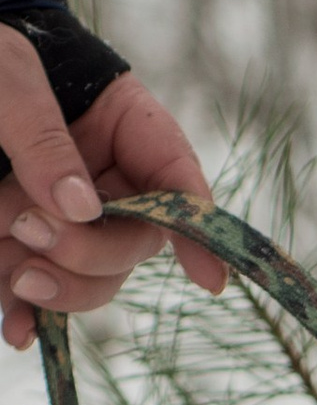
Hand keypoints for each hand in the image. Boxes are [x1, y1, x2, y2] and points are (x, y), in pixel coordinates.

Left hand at [1, 28, 225, 351]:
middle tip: (29, 227)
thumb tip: (79, 209)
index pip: (179, 185)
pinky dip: (25, 311)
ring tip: (5, 251)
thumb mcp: (11, 76)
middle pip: (132, 245)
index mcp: (128, 129)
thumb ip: (43, 138)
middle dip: (89, 253)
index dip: (199, 233)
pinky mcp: (26, 240)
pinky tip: (16, 328)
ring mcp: (69, 215)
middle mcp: (108, 180)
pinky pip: (38, 289)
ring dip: (52, 282)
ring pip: (90, 276)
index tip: (209, 279)